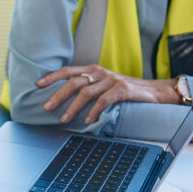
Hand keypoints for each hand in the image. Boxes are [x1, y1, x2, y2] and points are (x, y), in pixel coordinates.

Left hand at [37, 65, 175, 124]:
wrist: (154, 92)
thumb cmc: (124, 91)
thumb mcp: (103, 85)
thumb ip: (88, 87)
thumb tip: (65, 98)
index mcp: (92, 70)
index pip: (68, 71)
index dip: (52, 76)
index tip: (38, 84)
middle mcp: (100, 72)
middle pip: (73, 82)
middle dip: (58, 95)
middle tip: (46, 107)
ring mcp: (111, 80)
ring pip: (86, 92)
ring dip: (73, 107)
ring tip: (64, 119)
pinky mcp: (122, 89)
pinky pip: (104, 100)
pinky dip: (94, 111)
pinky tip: (88, 121)